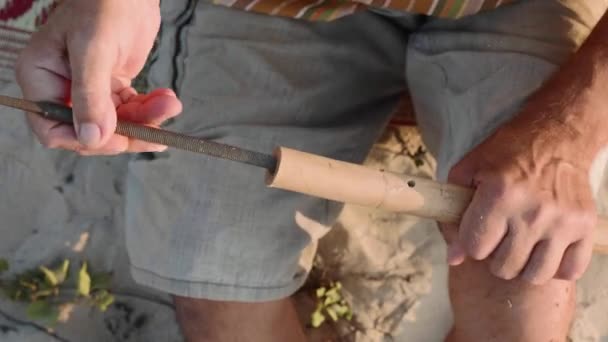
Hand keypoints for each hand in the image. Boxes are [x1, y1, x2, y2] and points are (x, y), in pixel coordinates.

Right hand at [16, 0, 181, 153]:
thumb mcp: (93, 50)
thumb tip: (92, 139)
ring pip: (117, 124)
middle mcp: (61, 87)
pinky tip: (167, 100)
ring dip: (146, 121)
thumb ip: (91, 96)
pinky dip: (151, 110)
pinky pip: (131, 110)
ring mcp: (88, 88)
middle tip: (157, 132)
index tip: (120, 139)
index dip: (86, 141)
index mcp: (41, 78)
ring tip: (171, 105)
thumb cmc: (103, 6)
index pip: (52, 129)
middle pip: (90, 132)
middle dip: (126, 133)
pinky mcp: (112, 86)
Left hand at [444, 99, 597, 284]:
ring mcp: (563, 221)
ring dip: (523, 264)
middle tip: (500, 235)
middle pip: (503, 266)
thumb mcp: (469, 170)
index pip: (475, 248)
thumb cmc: (507, 152)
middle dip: (494, 254)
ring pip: (534, 275)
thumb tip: (453, 258)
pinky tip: (546, 248)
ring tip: (521, 244)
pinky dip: (556, 266)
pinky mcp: (586, 226)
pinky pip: (569, 271)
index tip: (478, 228)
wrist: (558, 135)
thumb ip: (453, 214)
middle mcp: (533, 211)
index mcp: (500, 195)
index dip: (471, 241)